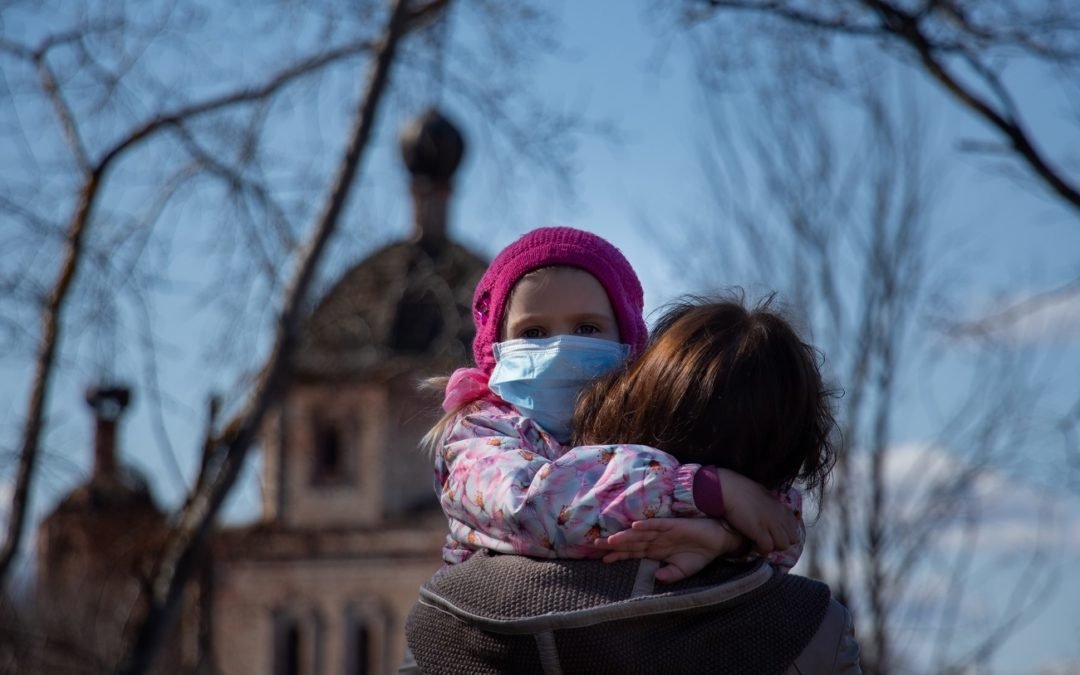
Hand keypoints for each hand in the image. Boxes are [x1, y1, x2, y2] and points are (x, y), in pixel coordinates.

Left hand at [593, 518, 745, 582]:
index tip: (603, 560)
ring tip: (611, 539)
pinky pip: (657, 524)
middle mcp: (655, 540)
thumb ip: (669, 575)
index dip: (618, 555)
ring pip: (639, 533)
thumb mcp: (683, 570)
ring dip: (625, 535)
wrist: (717, 541)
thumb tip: (656, 578)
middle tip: (595, 545)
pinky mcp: (673, 524)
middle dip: (614, 544)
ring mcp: (662, 531)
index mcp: (655, 551)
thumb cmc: (699, 554)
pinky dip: (646, 525)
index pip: (632, 553)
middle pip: (631, 542)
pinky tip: (635, 526)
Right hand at [715, 468, 798, 554]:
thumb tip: (772, 509)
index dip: (786, 533)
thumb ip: (771, 504)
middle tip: (770, 540)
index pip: (795, 527)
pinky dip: (762, 549)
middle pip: (792, 539)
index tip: (776, 533)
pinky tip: (754, 544)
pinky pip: (768, 548)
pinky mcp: (759, 532)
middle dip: (782, 541)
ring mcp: (771, 524)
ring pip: (782, 545)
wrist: (729, 489)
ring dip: (773, 546)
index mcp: (782, 507)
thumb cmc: (742, 488)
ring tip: (762, 543)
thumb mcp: (763, 494)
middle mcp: (780, 516)